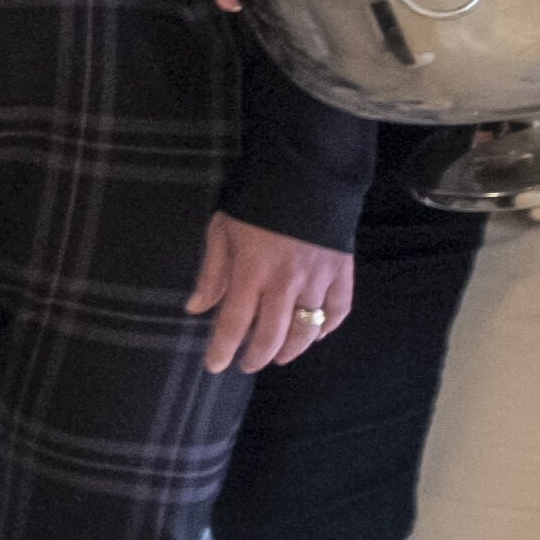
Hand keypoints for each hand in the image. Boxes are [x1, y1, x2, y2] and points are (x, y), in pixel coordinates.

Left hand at [188, 212, 355, 371]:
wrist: (304, 173)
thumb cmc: (254, 201)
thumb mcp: (222, 230)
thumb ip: (212, 272)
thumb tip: (197, 308)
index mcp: (251, 271)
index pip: (234, 323)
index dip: (223, 349)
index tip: (215, 366)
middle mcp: (285, 282)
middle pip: (272, 335)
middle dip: (257, 356)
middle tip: (248, 364)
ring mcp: (317, 279)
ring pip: (306, 331)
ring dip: (291, 350)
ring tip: (279, 356)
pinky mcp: (342, 272)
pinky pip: (338, 311)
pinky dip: (327, 328)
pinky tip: (315, 334)